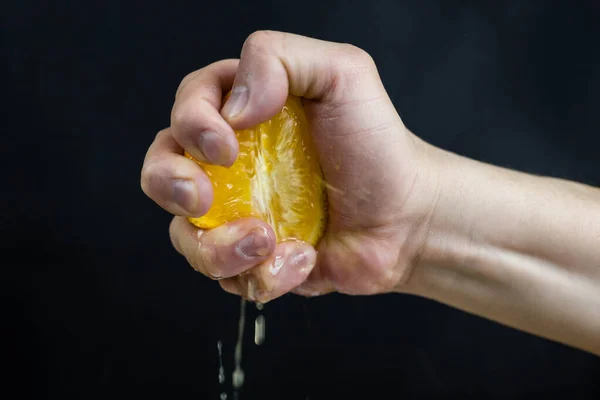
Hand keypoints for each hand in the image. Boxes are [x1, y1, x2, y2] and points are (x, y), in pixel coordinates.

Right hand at [141, 31, 435, 302]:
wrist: (406, 219)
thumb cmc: (377, 147)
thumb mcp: (342, 75)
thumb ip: (279, 58)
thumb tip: (231, 108)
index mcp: (243, 113)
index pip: (186, 108)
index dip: (190, 125)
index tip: (227, 147)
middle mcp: (230, 164)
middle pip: (161, 171)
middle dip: (170, 186)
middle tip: (204, 200)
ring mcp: (236, 213)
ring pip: (185, 236)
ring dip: (220, 248)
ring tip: (271, 242)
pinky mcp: (250, 257)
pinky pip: (225, 276)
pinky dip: (260, 274)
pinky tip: (302, 259)